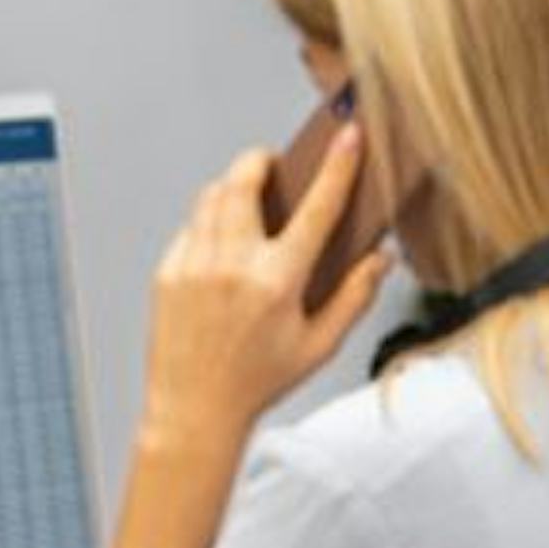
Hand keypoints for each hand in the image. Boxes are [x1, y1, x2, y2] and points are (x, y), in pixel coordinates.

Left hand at [137, 138, 389, 448]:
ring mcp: (194, 265)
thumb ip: (355, 296)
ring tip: (250, 202)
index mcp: (278, 281)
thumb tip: (381, 258)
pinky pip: (190, 227)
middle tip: (274, 164)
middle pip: (243, 181)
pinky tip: (223, 243)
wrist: (194, 409)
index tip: (348, 138)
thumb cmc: (259, 381)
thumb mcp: (321, 345)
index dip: (337, 168)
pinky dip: (209, 221)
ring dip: (233, 187)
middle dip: (260, 161)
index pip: (317, 209)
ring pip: (211, 197)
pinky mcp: (167, 272)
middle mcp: (232, 265)